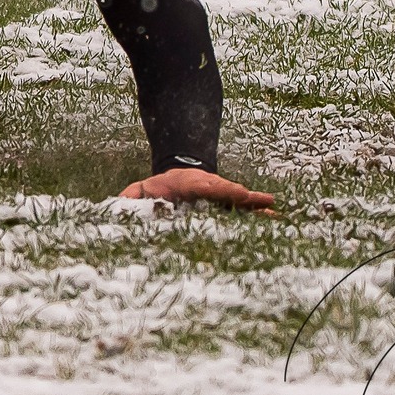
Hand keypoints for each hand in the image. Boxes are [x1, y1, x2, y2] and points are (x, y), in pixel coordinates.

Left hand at [121, 167, 276, 214]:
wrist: (177, 177)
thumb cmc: (157, 190)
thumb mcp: (142, 190)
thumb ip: (131, 198)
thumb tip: (119, 206)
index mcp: (189, 185)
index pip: (205, 186)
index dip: (218, 190)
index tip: (230, 191)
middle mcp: (208, 189)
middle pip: (227, 192)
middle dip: (241, 197)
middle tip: (258, 200)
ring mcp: (220, 197)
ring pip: (240, 200)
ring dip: (255, 205)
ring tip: (273, 209)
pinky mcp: (228, 205)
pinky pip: (244, 209)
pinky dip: (258, 212)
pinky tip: (275, 217)